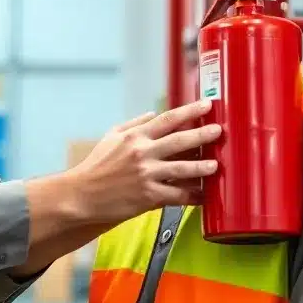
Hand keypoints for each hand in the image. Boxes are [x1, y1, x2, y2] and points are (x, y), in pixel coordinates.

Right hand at [68, 100, 221, 222]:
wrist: (82, 195)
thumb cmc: (95, 166)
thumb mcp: (110, 137)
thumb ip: (133, 124)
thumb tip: (152, 114)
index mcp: (135, 136)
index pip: (168, 119)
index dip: (190, 111)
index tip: (207, 105)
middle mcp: (143, 153)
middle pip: (180, 141)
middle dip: (202, 134)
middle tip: (219, 131)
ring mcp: (147, 175)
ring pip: (182, 169)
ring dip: (202, 167)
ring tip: (216, 165)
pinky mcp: (149, 197)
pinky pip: (177, 196)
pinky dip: (193, 196)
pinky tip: (204, 196)